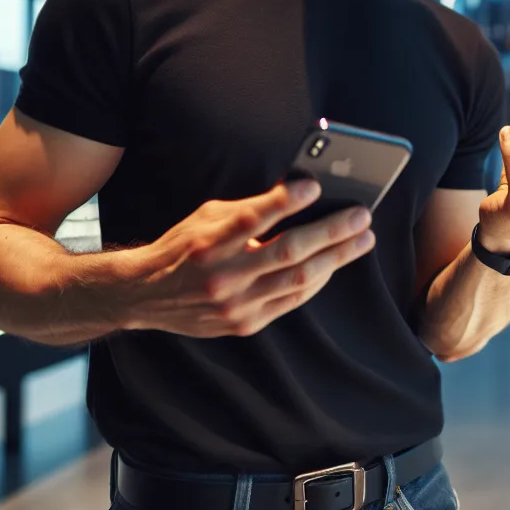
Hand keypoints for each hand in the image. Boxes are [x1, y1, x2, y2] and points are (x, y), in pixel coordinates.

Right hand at [122, 180, 376, 337]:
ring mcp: (235, 304)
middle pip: (288, 252)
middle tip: (362, 216)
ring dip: (337, 258)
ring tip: (362, 239)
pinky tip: (334, 264)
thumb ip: (248, 208)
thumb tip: (297, 191)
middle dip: (331, 232)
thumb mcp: (206, 216)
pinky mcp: (244, 323)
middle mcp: (222, 275)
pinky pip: (292, 301)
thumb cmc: (183, 247)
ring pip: (299, 280)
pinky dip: (317, 281)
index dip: (285, 201)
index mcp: (209, 242)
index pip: (252, 219)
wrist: (146, 296)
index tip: (315, 186)